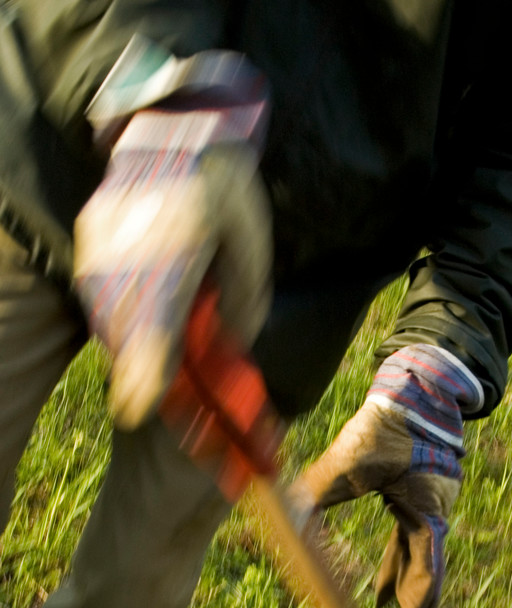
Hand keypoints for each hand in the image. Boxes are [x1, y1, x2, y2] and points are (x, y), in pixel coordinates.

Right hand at [74, 100, 271, 428]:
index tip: (137, 407)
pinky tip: (134, 320)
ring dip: (125, 343)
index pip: (160, 313)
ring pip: (106, 308)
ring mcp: (104, 231)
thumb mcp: (251, 246)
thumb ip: (243, 301)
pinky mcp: (91, 231)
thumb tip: (228, 348)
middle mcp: (135, 233)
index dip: (147, 366)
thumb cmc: (227, 193)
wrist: (179, 127)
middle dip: (135, 368)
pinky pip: (97, 289)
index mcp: (185, 234)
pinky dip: (115, 315)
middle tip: (143, 402)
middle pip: (125, 320)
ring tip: (143, 363)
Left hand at [289, 345, 483, 607]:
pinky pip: (410, 526)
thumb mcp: (352, 459)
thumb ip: (319, 488)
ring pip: (415, 544)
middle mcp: (434, 505)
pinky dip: (398, 548)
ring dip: (401, 572)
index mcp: (427, 504)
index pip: (427, 558)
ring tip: (383, 602)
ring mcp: (430, 497)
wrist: (416, 387)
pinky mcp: (420, 487)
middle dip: (412, 590)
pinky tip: (387, 560)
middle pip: (423, 558)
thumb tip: (286, 513)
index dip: (422, 591)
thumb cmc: (388, 422)